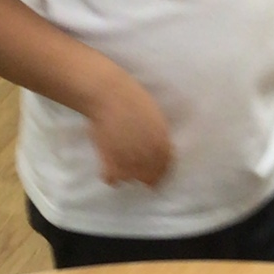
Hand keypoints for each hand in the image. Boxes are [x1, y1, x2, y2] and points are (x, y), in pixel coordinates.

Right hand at [86, 70, 172, 187]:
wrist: (107, 94)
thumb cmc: (132, 98)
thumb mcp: (155, 116)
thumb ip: (159, 136)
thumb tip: (161, 149)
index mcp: (162, 144)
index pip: (166, 166)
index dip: (160, 167)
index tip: (154, 166)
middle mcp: (148, 156)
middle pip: (151, 177)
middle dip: (146, 174)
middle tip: (137, 167)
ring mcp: (128, 160)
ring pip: (132, 179)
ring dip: (129, 174)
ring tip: (123, 165)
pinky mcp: (108, 161)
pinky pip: (112, 179)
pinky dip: (111, 176)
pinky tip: (110, 168)